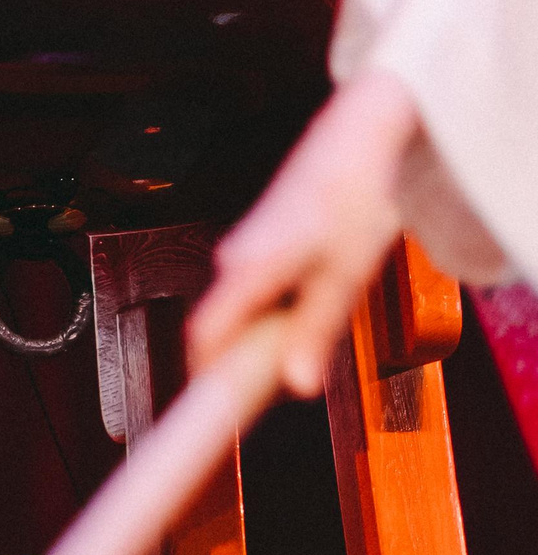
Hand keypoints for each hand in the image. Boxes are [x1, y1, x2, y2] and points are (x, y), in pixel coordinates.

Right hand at [188, 69, 416, 396]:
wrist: (351, 141)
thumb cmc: (351, 203)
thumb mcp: (347, 275)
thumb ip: (316, 331)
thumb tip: (294, 388)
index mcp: (250, 267)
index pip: (206, 334)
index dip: (203, 376)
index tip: (209, 412)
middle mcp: (232, 259)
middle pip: (213, 328)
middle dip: (231, 365)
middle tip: (263, 396)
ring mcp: (238, 250)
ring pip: (230, 311)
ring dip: (250, 340)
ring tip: (291, 353)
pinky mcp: (250, 245)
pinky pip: (242, 294)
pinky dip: (258, 317)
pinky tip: (295, 314)